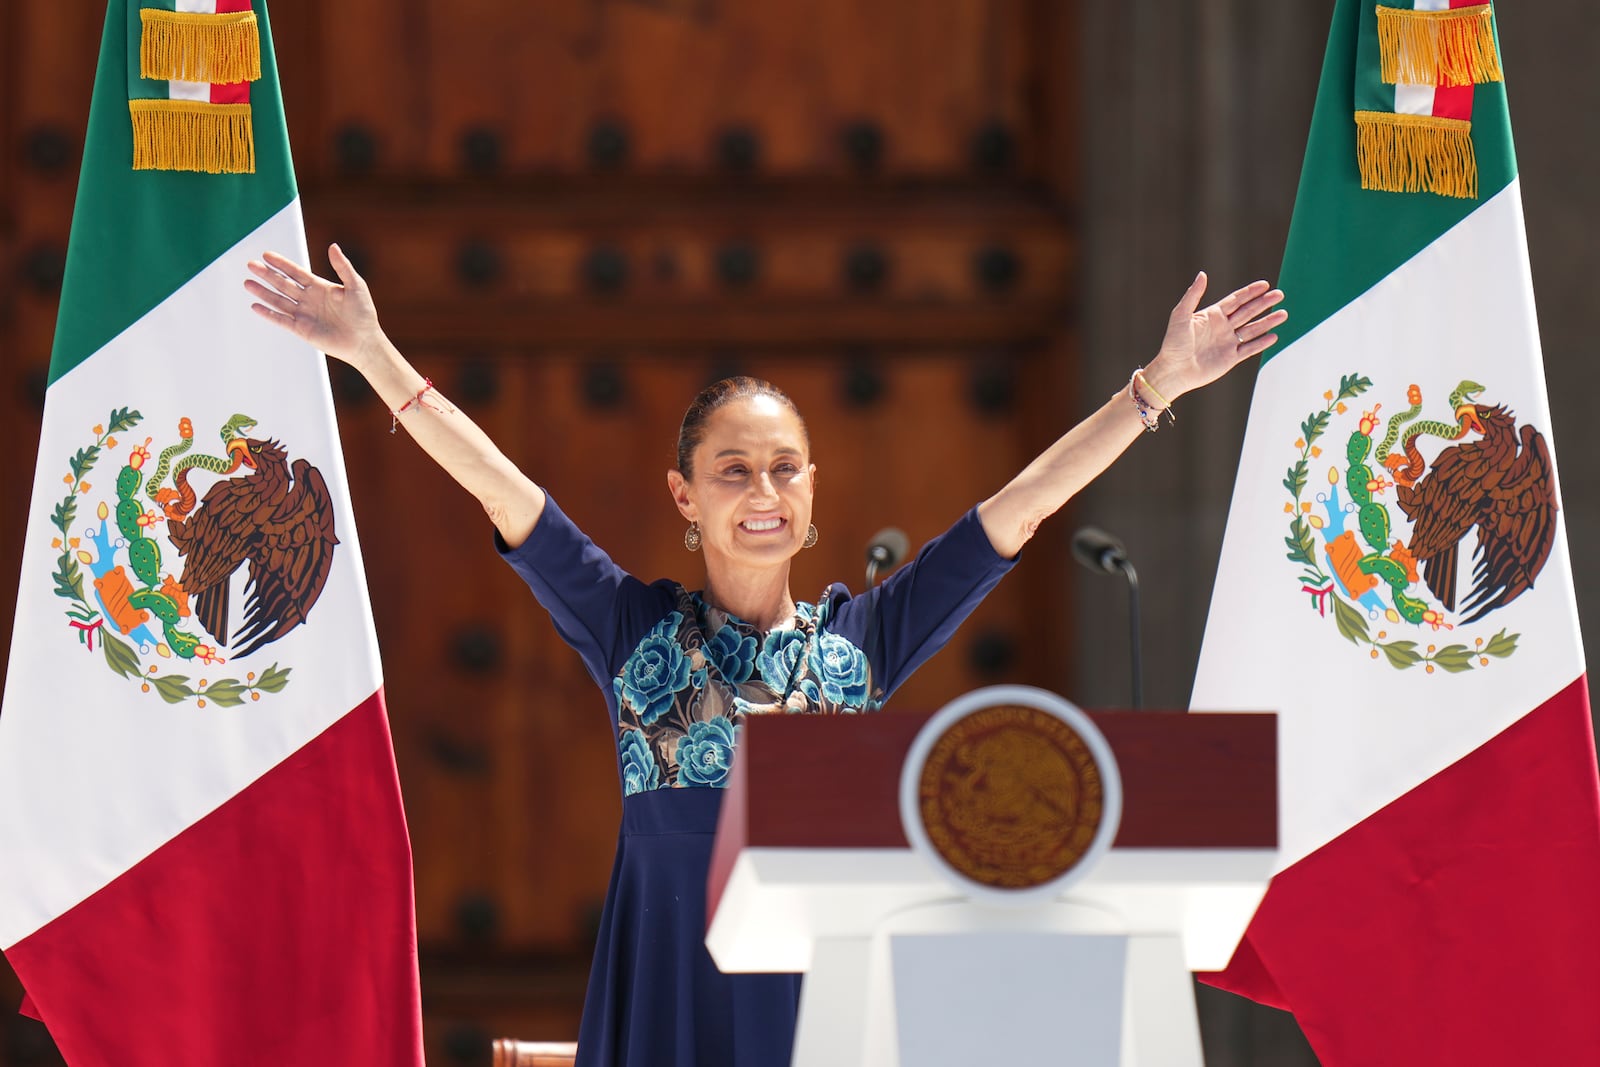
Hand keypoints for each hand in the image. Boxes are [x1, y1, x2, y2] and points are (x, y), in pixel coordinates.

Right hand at [245, 244, 383, 368]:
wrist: (364, 341)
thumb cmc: (364, 313)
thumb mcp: (356, 286)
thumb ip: (343, 267)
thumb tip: (333, 246)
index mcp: (319, 287)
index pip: (295, 272)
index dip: (282, 264)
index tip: (266, 255)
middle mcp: (308, 299)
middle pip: (283, 284)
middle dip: (267, 275)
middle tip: (251, 264)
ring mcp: (304, 314)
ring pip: (279, 300)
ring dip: (263, 292)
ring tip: (248, 282)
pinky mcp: (302, 329)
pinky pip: (282, 320)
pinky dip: (269, 314)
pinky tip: (255, 306)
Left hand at [1145, 272, 1286, 399]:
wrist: (1173, 371)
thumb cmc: (1173, 343)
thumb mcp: (1180, 315)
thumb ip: (1193, 295)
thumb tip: (1203, 274)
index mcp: (1212, 315)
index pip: (1236, 300)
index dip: (1250, 292)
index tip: (1265, 284)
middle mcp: (1222, 327)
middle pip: (1248, 312)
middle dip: (1264, 303)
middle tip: (1280, 294)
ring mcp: (1227, 343)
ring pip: (1252, 330)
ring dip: (1268, 321)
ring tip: (1283, 314)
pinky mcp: (1230, 358)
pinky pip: (1249, 349)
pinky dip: (1261, 343)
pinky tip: (1274, 336)